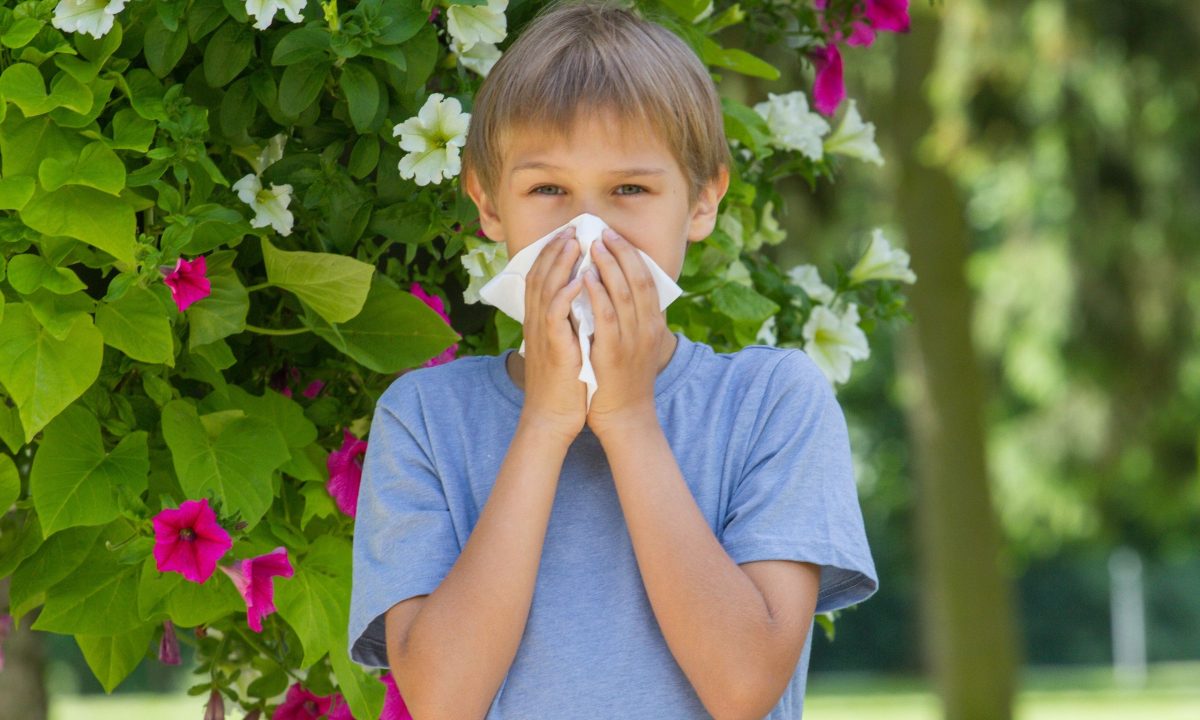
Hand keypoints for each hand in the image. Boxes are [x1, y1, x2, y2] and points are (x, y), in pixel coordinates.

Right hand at [519, 226, 587, 442]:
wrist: (552, 418)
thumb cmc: (564, 384)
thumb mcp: (564, 346)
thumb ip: (569, 322)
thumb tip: (583, 302)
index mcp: (540, 321)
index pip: (541, 278)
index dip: (552, 254)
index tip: (568, 234)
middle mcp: (536, 323)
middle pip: (540, 275)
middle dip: (555, 250)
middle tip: (571, 228)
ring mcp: (542, 335)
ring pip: (546, 290)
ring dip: (560, 264)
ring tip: (574, 243)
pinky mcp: (553, 349)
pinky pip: (554, 316)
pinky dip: (565, 296)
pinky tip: (578, 280)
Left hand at [582, 228, 669, 438]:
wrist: (625, 417)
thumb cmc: (624, 381)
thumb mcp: (636, 345)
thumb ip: (632, 320)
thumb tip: (620, 292)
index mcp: (652, 325)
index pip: (647, 280)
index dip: (631, 256)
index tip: (615, 236)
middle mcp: (646, 329)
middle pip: (638, 280)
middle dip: (621, 252)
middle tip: (603, 232)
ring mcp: (631, 340)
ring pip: (623, 293)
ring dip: (608, 265)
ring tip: (594, 244)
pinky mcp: (612, 352)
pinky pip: (605, 316)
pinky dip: (597, 293)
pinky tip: (586, 276)